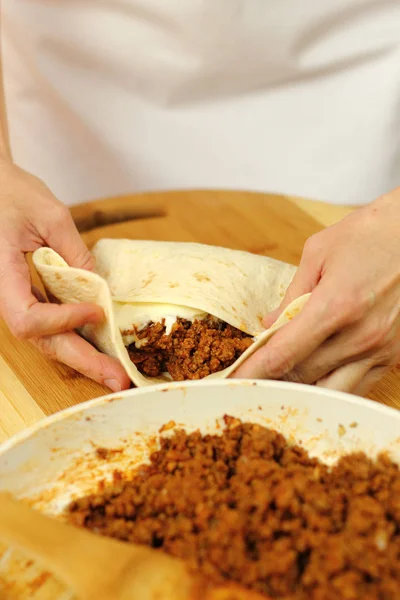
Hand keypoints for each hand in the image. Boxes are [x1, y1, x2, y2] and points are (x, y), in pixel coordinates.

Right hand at [0, 159, 129, 390]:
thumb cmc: (14, 192)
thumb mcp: (51, 215)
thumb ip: (75, 253)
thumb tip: (100, 289)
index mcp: (2, 274)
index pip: (28, 317)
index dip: (63, 322)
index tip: (97, 312)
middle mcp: (4, 294)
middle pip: (41, 341)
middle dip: (82, 360)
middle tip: (117, 379)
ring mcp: (15, 298)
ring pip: (45, 339)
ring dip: (82, 356)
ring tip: (114, 372)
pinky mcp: (27, 296)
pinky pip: (49, 325)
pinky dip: (75, 338)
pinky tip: (100, 348)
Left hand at [234, 190, 399, 395]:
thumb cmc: (368, 233)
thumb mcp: (318, 252)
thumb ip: (291, 295)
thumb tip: (269, 327)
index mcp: (336, 305)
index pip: (282, 355)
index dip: (253, 372)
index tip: (234, 381)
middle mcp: (360, 335)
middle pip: (302, 377)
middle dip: (272, 378)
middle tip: (253, 375)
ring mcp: (381, 350)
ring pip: (330, 392)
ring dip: (302, 388)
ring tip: (282, 379)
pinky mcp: (394, 356)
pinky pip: (357, 387)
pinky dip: (331, 386)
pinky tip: (316, 376)